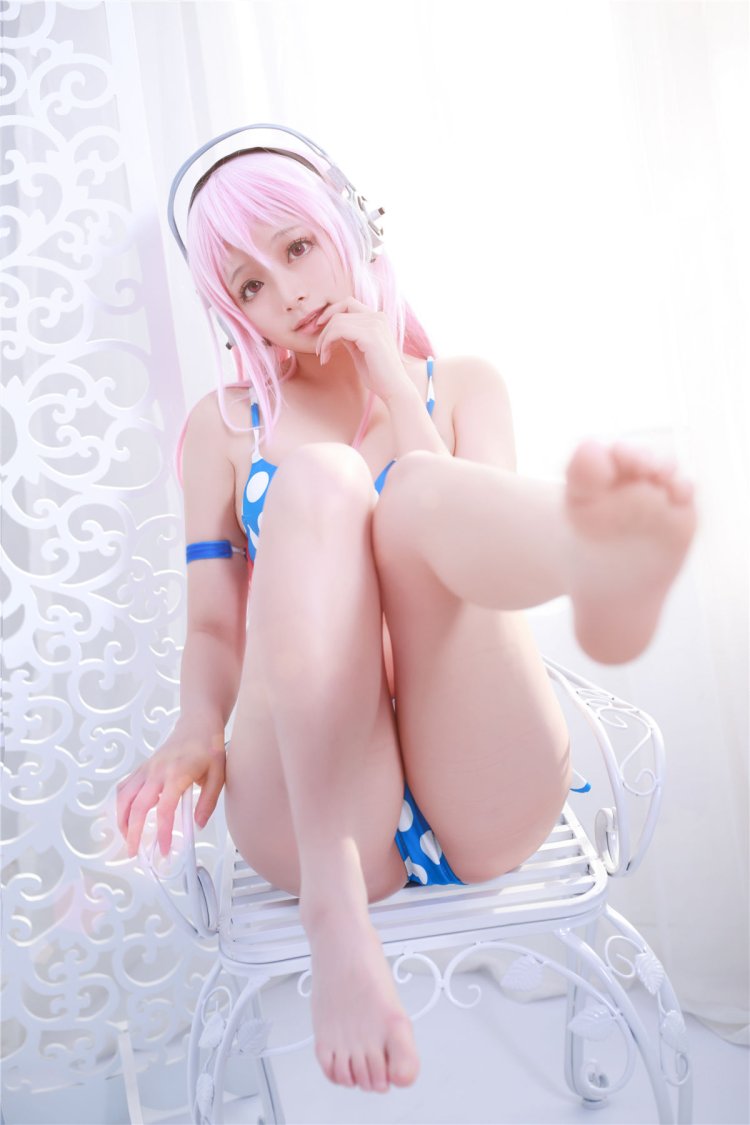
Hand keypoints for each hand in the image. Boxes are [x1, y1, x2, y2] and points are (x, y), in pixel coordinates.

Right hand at [116, 726, 225, 857]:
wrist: (198, 724)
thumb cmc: (208, 747)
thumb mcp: (218, 775)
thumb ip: (208, 802)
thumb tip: (197, 825)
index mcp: (177, 774)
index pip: (164, 809)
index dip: (162, 832)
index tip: (164, 850)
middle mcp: (157, 772)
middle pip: (136, 806)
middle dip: (132, 833)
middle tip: (134, 853)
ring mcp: (147, 769)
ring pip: (124, 797)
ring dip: (122, 820)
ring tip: (128, 838)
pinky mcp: (142, 768)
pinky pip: (124, 787)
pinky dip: (121, 805)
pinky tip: (126, 816)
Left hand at [315, 298, 408, 400]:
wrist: (394, 390)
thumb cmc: (378, 375)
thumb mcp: (360, 350)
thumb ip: (349, 336)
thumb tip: (333, 329)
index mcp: (378, 319)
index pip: (348, 303)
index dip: (330, 313)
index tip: (319, 330)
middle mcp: (378, 317)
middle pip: (340, 312)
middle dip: (324, 330)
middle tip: (319, 350)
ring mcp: (375, 324)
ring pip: (337, 321)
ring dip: (323, 339)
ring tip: (322, 356)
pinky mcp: (370, 336)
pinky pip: (338, 331)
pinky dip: (326, 343)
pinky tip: (325, 358)